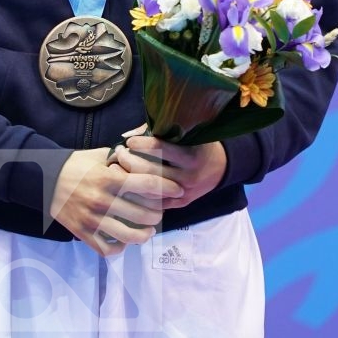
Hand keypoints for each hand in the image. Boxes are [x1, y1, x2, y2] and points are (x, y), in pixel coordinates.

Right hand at [49, 146, 184, 256]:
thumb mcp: (99, 155)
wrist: (45, 179)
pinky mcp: (83, 233)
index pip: (146, 184)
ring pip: (128, 236)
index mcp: (108, 179)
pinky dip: (120, 247)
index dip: (166, 187)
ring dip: (144, 235)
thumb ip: (122, 158)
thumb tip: (146, 153)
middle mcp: (102, 201)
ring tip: (149, 230)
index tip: (179, 189)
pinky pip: (107, 248)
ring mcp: (92, 220)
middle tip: (161, 211)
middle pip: (143, 214)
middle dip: (158, 213)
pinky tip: (125, 240)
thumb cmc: (76, 164)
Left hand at [112, 125, 226, 208]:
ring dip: (130, 179)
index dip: (141, 144)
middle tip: (119, 153)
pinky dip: (138, 195)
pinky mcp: (180, 204)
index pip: (161, 149)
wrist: (220, 168)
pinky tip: (126, 185)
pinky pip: (155, 203)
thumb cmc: (199, 145)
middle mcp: (188, 176)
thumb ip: (159, 132)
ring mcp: (184, 193)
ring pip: (151, 190)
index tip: (129, 141)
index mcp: (190, 156)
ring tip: (117, 168)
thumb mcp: (186, 134)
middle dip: (130, 161)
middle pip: (152, 171)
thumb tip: (129, 135)